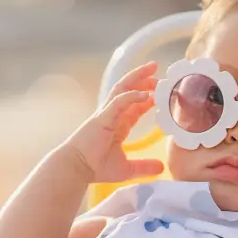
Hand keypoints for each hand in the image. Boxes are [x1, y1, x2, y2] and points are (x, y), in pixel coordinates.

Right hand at [63, 61, 167, 183]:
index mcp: (117, 124)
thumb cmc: (95, 167)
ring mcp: (106, 113)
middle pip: (128, 90)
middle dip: (143, 79)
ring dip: (138, 77)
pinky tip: (146, 94)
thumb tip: (162, 167)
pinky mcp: (103, 117)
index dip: (147, 98)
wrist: (76, 168)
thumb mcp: (126, 168)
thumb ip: (144, 166)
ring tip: (152, 69)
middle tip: (158, 72)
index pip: (134, 106)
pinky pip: (118, 102)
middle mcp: (112, 115)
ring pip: (122, 88)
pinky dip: (132, 96)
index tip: (161, 93)